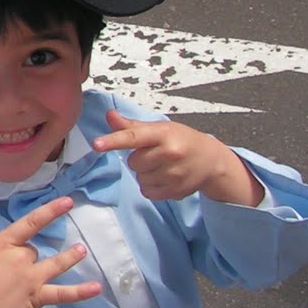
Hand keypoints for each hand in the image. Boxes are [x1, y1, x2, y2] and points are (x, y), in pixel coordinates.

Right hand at [0, 199, 99, 307]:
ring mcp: (32, 279)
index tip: (67, 202)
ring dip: (70, 257)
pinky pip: (63, 294)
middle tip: (9, 268)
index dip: (49, 212)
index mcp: (4, 245)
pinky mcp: (38, 298)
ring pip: (56, 264)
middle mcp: (21, 259)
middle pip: (33, 249)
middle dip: (27, 254)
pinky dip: (80, 293)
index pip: (30, 224)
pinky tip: (96, 288)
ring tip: (82, 250)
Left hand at [93, 109, 263, 205]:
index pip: (133, 137)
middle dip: (139, 159)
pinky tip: (164, 177)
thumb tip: (109, 116)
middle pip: (133, 162)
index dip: (113, 141)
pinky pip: (148, 192)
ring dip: (145, 174)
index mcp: (163, 133)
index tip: (96, 144)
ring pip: (140, 178)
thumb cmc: (181, 140)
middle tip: (155, 154)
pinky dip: (151, 186)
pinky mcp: (176, 191)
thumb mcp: (159, 128)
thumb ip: (131, 126)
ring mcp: (174, 174)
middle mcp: (170, 153)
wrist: (211, 160)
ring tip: (162, 166)